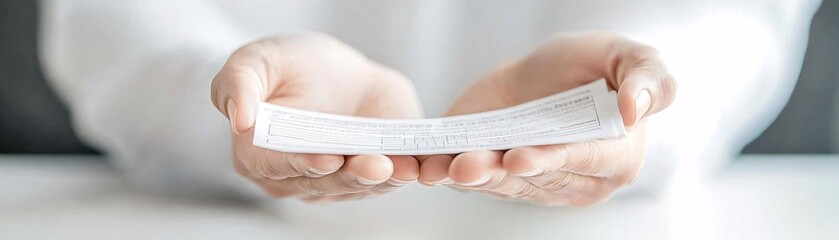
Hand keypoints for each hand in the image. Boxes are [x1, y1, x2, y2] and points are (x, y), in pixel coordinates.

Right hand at [211, 34, 422, 201]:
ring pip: (355, 187)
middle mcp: (292, 177)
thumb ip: (238, 85)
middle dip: (350, 176)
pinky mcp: (365, 177)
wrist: (332, 71)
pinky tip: (412, 166)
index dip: (303, 163)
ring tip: (400, 167)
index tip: (328, 158)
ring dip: (380, 180)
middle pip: (322, 183)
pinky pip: (382, 181)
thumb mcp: (254, 61)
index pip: (277, 165)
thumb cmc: (286, 65)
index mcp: (256, 154)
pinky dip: (398, 174)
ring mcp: (330, 182)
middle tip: (376, 165)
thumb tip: (240, 119)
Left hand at [417, 31, 676, 205]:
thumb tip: (637, 112)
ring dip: (470, 177)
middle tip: (468, 165)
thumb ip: (649, 81)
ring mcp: (534, 182)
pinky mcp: (498, 175)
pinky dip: (449, 173)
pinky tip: (428, 168)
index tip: (520, 158)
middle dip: (498, 172)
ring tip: (446, 168)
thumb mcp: (631, 58)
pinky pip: (475, 179)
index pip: (580, 161)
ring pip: (500, 183)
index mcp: (615, 158)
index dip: (550, 160)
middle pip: (533, 177)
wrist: (547, 70)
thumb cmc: (597, 64)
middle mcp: (574, 180)